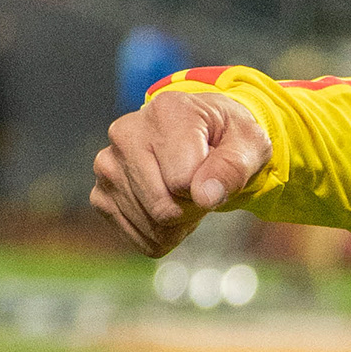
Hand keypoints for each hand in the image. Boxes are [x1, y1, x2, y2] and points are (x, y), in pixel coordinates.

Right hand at [93, 88, 267, 251]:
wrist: (201, 136)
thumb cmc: (226, 137)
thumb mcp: (249, 144)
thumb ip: (233, 167)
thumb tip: (205, 196)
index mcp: (166, 112)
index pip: (182, 181)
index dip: (207, 188)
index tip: (213, 168)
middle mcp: (126, 133)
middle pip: (163, 208)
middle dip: (192, 208)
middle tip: (200, 185)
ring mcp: (108, 166)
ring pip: (152, 227)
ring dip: (179, 222)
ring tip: (184, 190)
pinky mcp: (101, 195)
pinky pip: (140, 239)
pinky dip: (162, 233)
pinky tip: (168, 202)